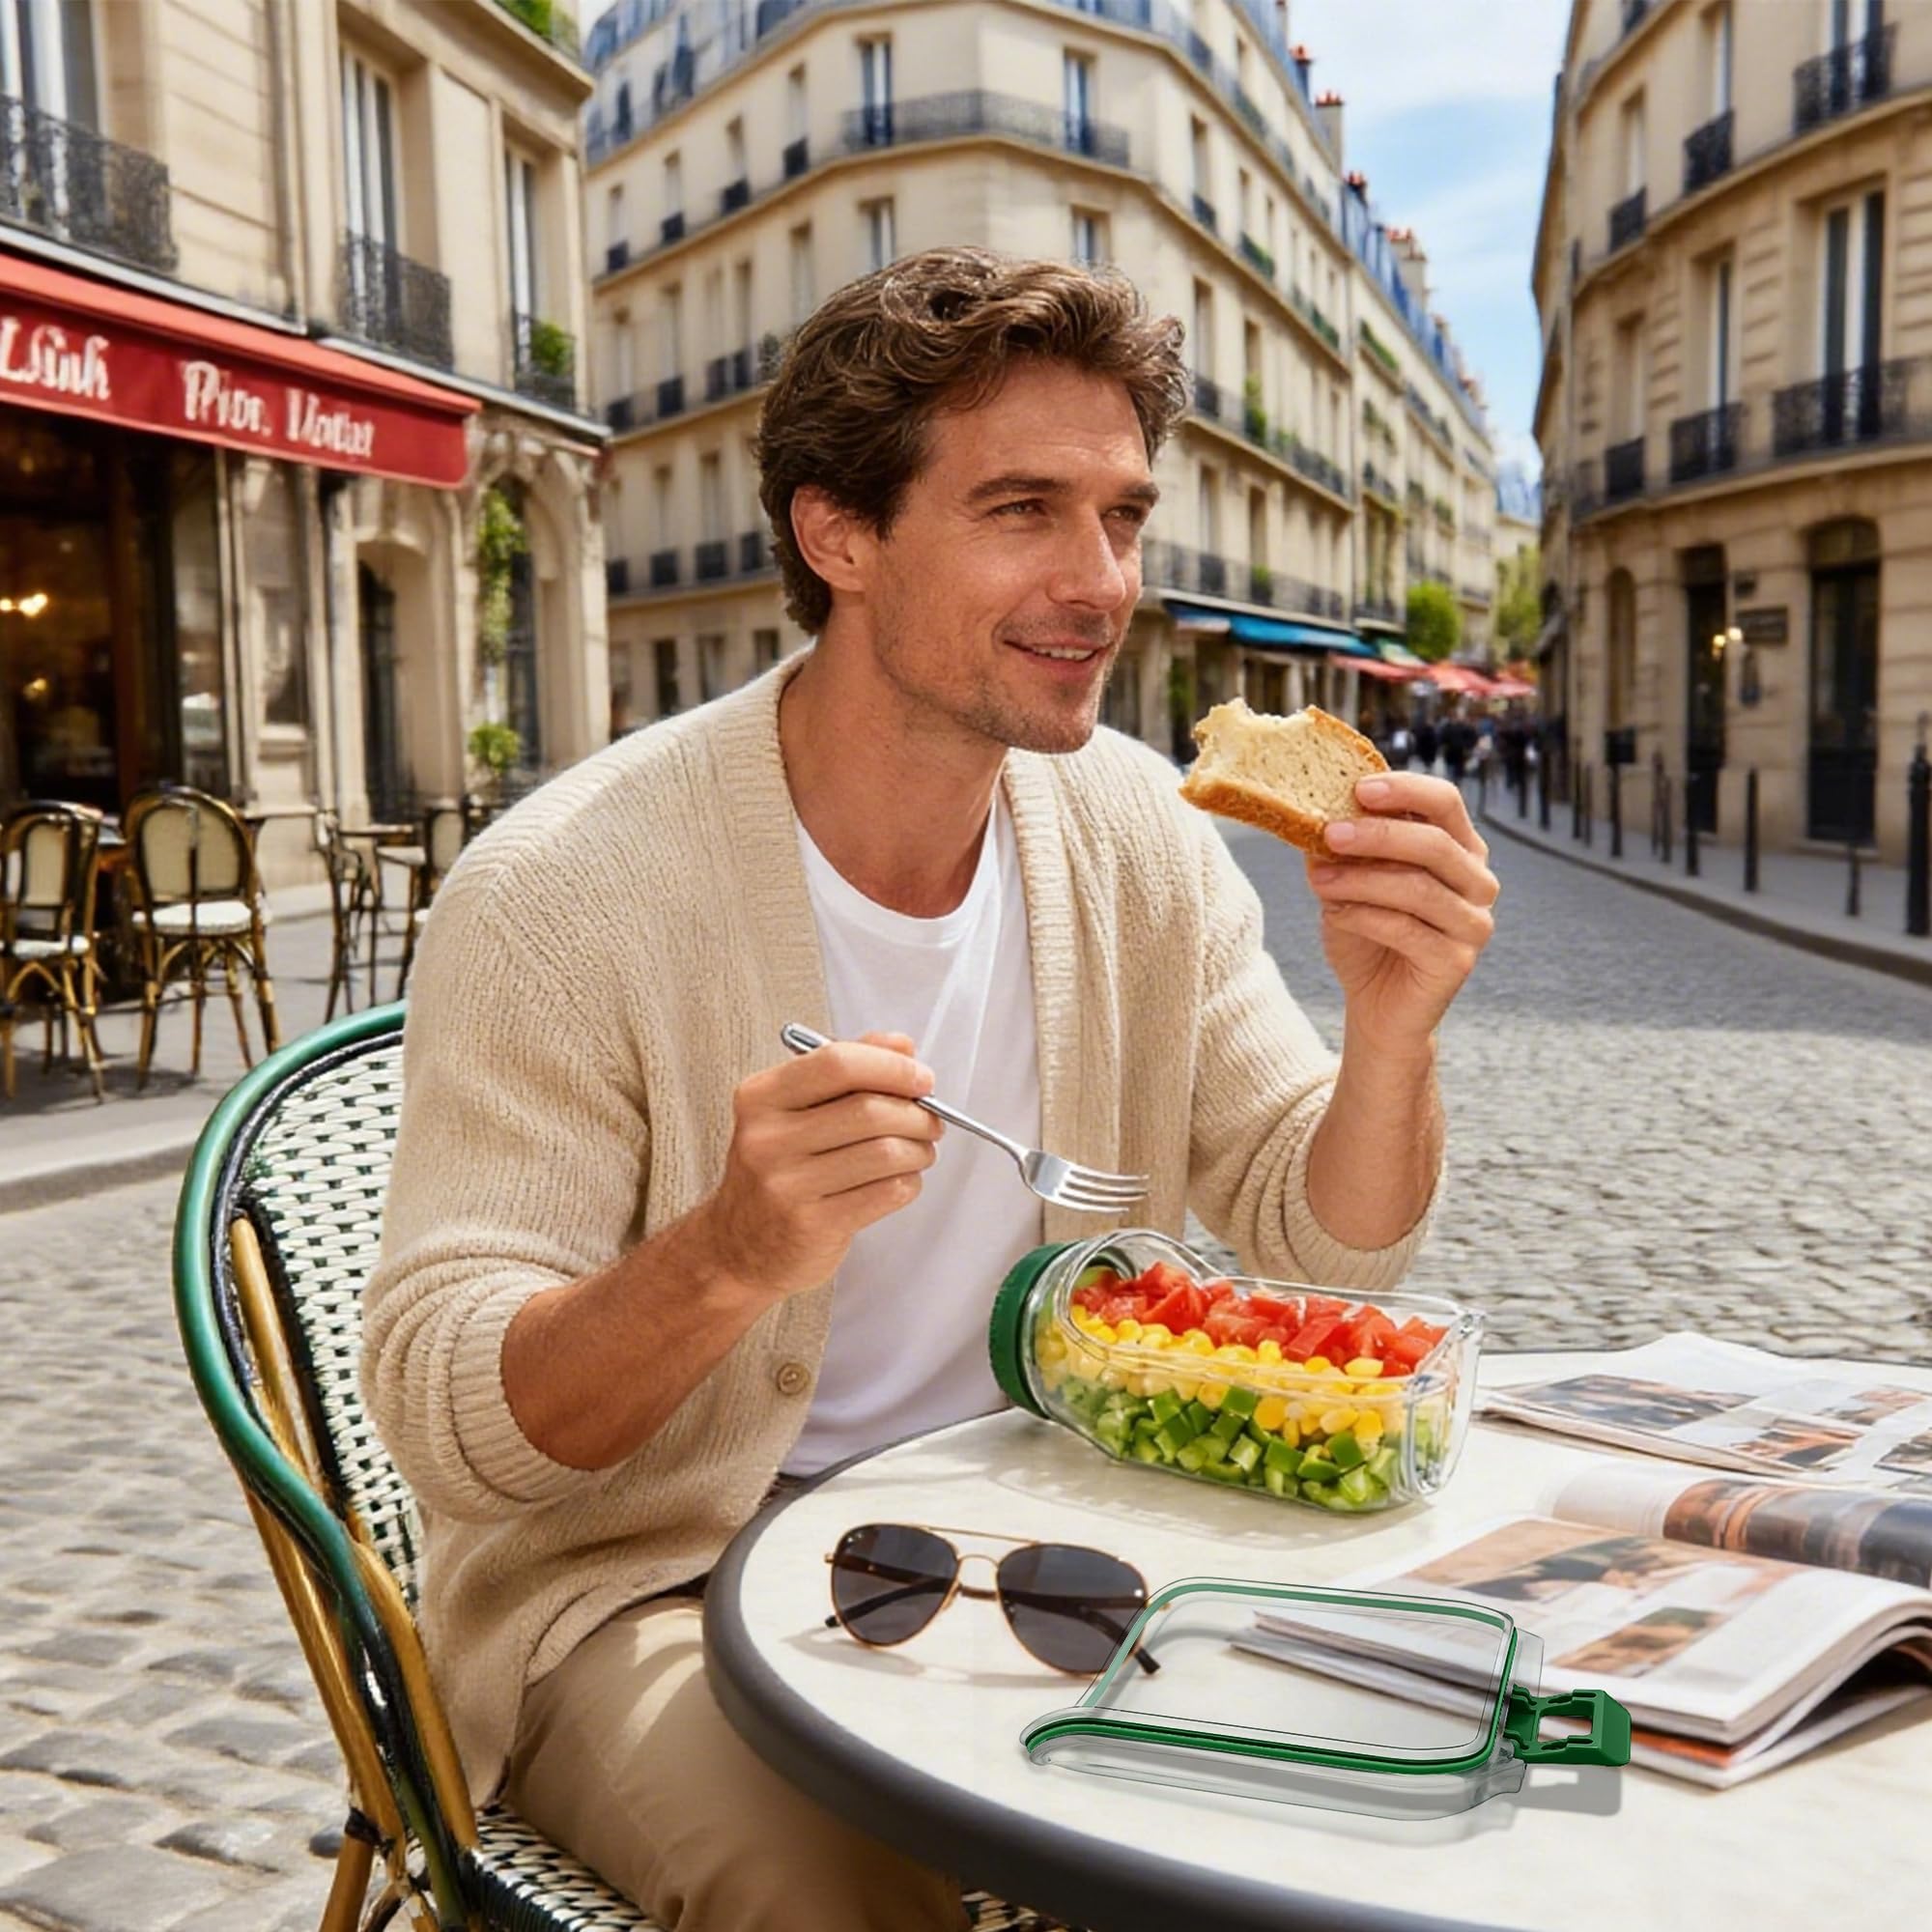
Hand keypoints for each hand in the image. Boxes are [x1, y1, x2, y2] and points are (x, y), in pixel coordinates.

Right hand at [698, 1031, 944, 1303]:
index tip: (922, 1078)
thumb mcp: (794, 1111)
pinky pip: (886, 1192)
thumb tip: (901, 1045)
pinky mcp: (812, 1224)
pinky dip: (909, 1182)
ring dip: (918, 1150)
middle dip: (916, 1113)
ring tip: (919, 1151)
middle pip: (869, 1109)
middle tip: (930, 1120)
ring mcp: (786, 1184)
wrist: (740, 1247)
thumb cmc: (777, 1171)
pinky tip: (901, 1180)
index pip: (837, 1063)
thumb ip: (845, 1069)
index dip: (892, 1067)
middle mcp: (767, 1138)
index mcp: (761, 1097)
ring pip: (884, 1152)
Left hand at [1304, 773, 1498, 1052]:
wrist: (1377, 1004)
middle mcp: (1477, 881)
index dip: (1405, 789)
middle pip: (1434, 843)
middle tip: (1329, 833)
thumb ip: (1341, 848)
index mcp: (1459, 848)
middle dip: (1377, 834)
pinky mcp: (1458, 961)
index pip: (1445, 802)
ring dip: (1361, 880)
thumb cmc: (1365, 934)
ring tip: (1317, 880)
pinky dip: (1364, 917)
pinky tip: (1333, 914)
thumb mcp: (1347, 882)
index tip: (1358, 788)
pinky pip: (1408, 929)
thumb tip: (1312, 812)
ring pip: (1419, 888)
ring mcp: (1474, 922)